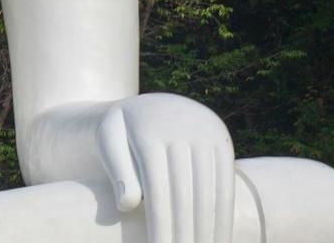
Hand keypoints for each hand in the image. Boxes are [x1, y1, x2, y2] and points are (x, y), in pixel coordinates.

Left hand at [97, 94, 234, 242]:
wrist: (144, 104)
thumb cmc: (119, 133)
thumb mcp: (108, 141)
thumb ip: (118, 171)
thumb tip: (128, 204)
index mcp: (149, 131)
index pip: (158, 191)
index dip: (161, 227)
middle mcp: (182, 127)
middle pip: (186, 195)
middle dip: (184, 235)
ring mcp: (205, 131)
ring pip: (208, 193)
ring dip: (207, 231)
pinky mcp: (221, 138)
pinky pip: (225, 184)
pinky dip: (223, 216)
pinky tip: (219, 239)